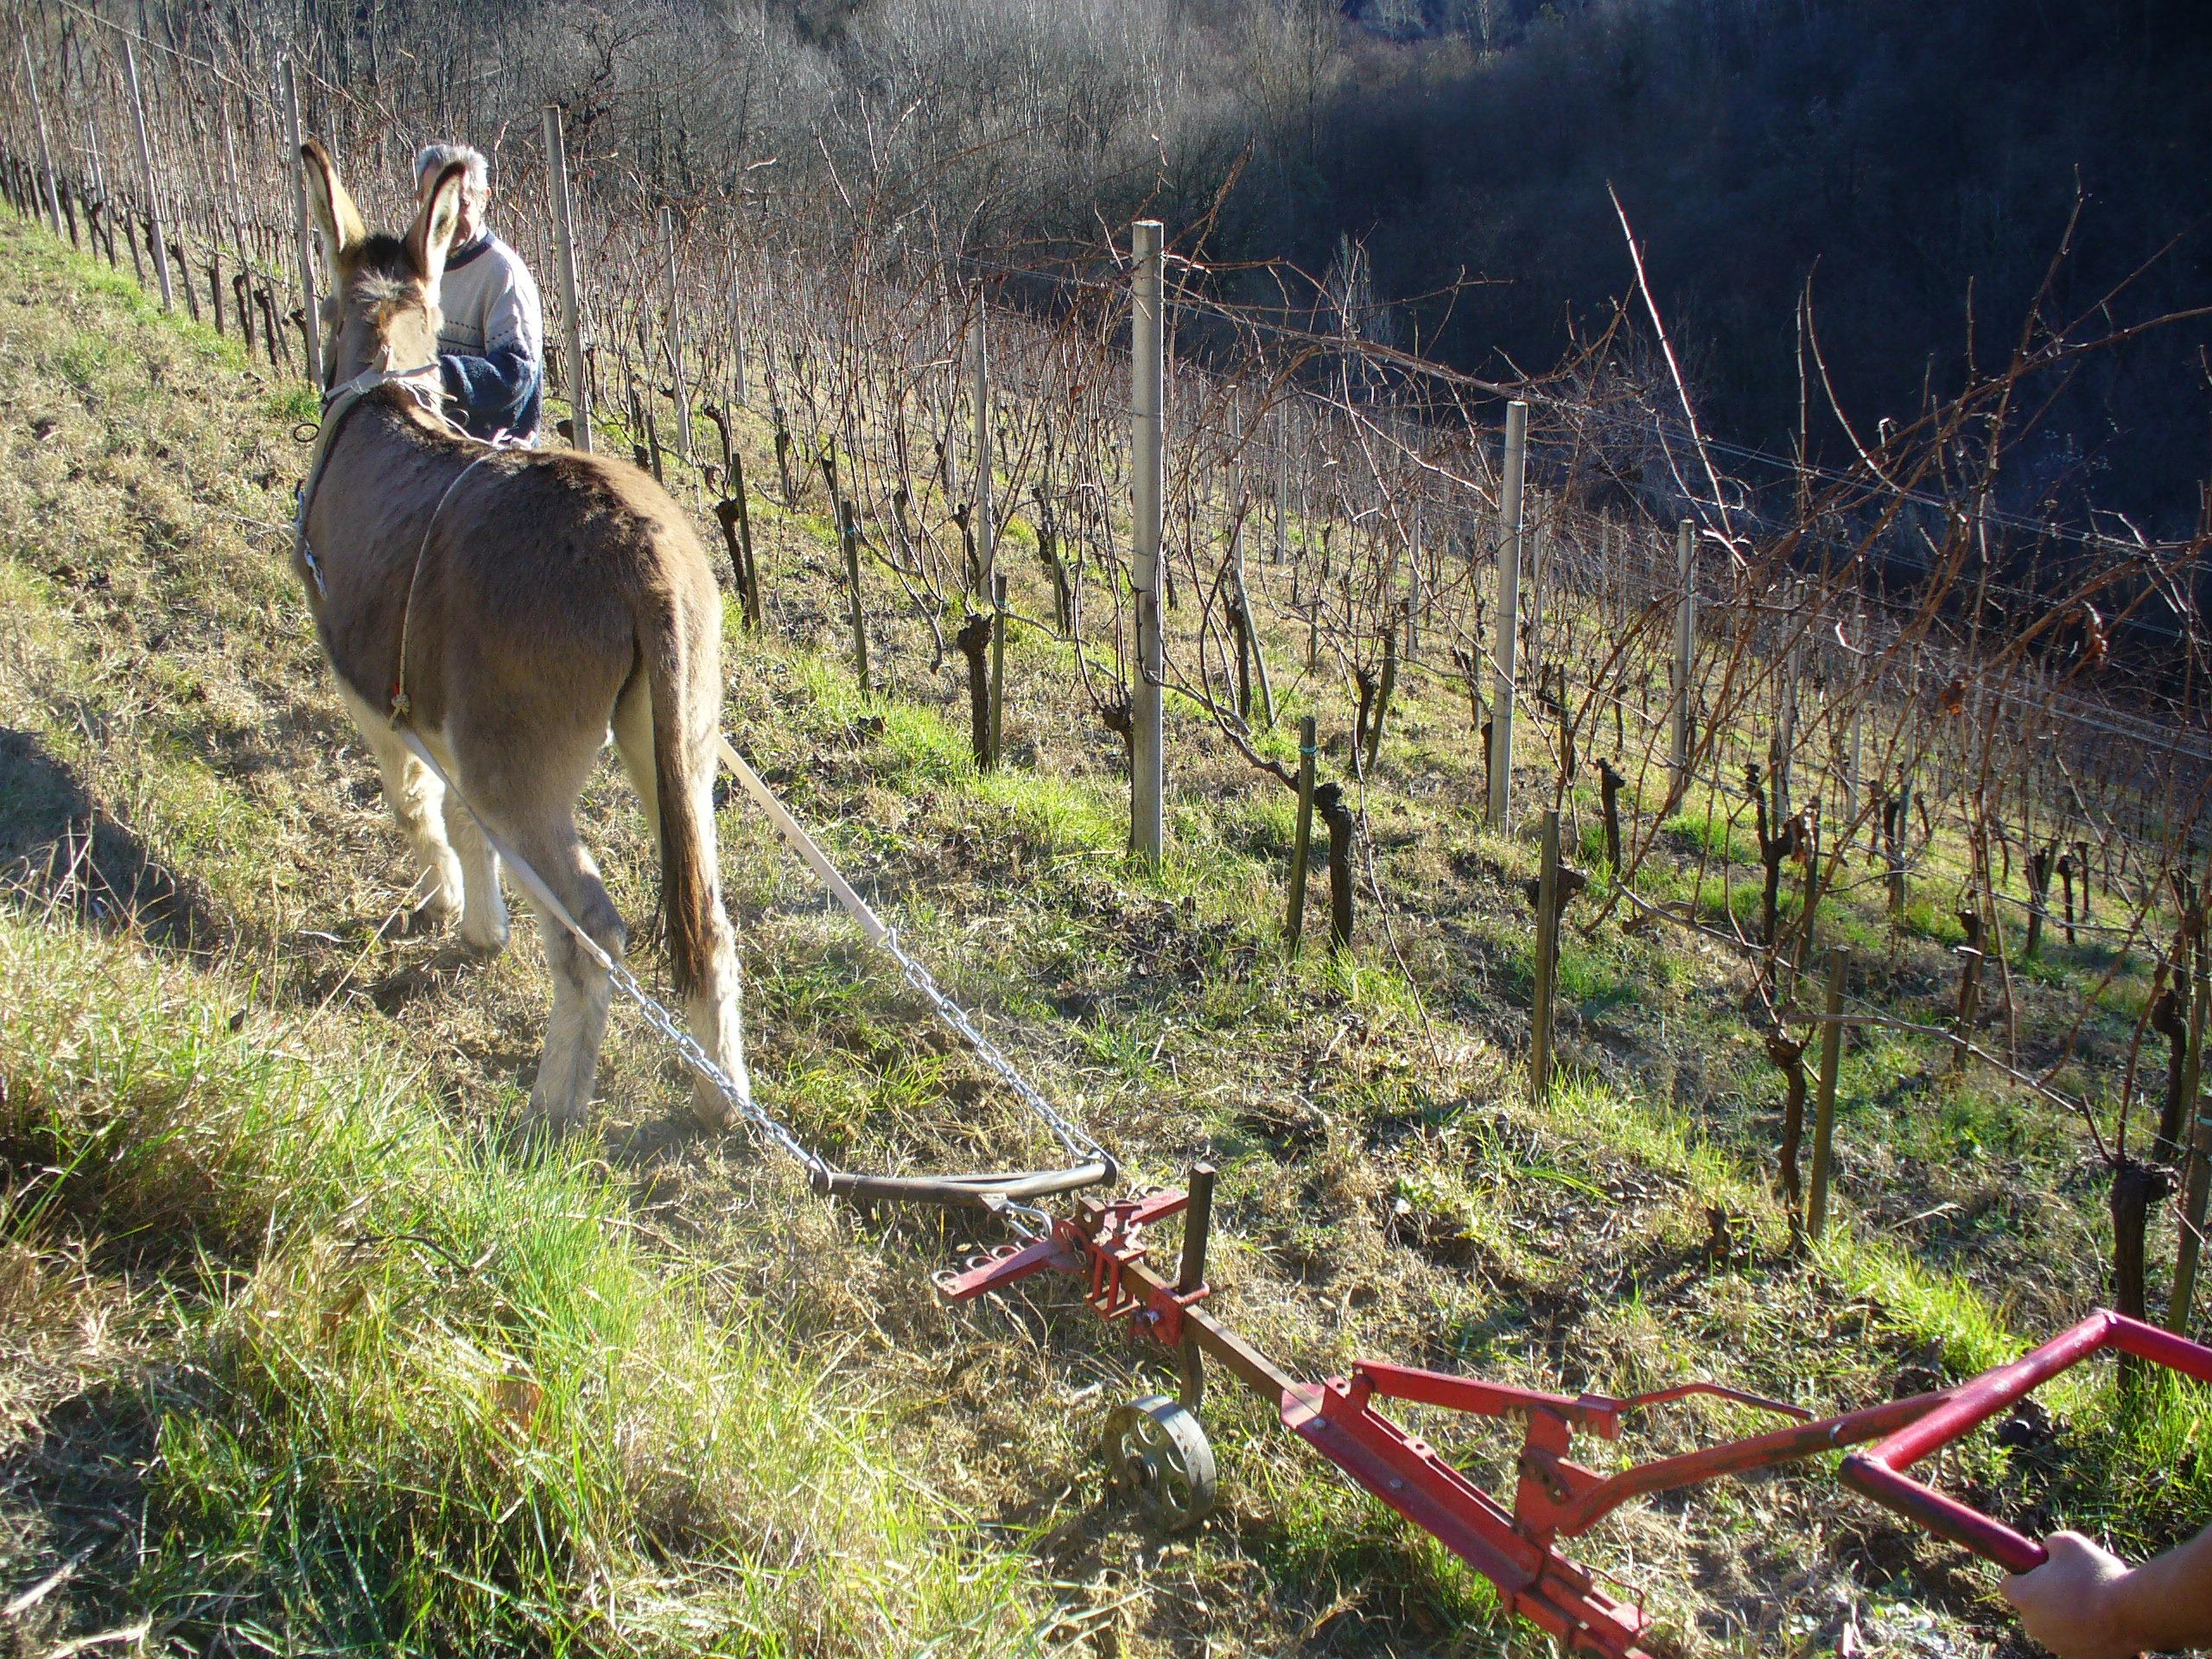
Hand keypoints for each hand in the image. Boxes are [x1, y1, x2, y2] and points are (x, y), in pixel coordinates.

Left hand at [2000, 1531, 2136, 1658]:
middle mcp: (2034, 1625)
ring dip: (2066, 1615)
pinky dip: (2084, 1633)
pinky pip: (2075, 1641)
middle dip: (2046, 1596)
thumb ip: (2049, 1545)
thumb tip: (2047, 1550)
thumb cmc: (2095, 1574)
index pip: (2007, 1585)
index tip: (2038, 1570)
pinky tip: (2102, 1621)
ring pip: (2054, 1625)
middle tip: (2071, 1584)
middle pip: (2032, 1607)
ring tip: (2093, 1603)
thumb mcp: (2067, 1542)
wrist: (2132, 1612)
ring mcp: (2056, 1645)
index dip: (2022, 1575)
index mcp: (2024, 1597)